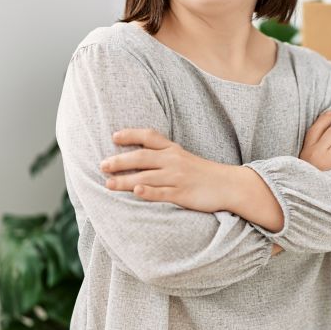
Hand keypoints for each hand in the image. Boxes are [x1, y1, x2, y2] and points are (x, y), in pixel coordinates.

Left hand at [100, 128, 232, 212]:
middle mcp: (173, 161)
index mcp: (173, 150)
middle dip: (120, 161)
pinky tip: (136, 192)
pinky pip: (162, 193)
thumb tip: (137, 153)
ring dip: (125, 180)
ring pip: (147, 177)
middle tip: (102, 165)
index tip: (114, 137)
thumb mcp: (183, 157)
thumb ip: (162, 153)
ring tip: (108, 184)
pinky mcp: (182, 194)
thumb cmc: (203, 173)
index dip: (131, 135)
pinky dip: (149, 192)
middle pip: (142, 157)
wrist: (229, 185)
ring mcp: (177, 178)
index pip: (149, 137)